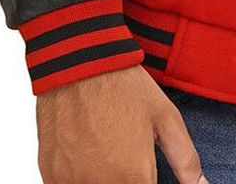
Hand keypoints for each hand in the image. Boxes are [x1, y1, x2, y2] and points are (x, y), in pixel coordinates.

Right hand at [36, 66, 206, 183]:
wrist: (81, 63)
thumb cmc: (125, 87)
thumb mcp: (166, 117)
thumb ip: (185, 159)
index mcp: (131, 176)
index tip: (149, 172)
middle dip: (131, 180)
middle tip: (130, 159)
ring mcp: (69, 182)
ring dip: (106, 179)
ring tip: (111, 152)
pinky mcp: (50, 174)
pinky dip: (81, 178)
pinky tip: (91, 154)